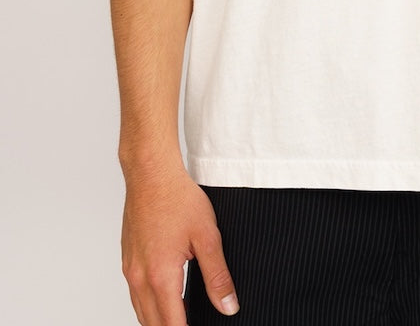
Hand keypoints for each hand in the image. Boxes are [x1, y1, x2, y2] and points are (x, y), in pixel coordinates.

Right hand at [120, 163, 238, 324]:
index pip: (172, 325)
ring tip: (183, 318)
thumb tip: (228, 306)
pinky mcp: (128, 259)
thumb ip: (218, 276)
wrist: (151, 174)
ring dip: (160, 320)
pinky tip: (167, 297)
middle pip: (153, 324)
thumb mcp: (207, 237)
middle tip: (194, 324)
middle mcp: (140, 278)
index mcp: (161, 277)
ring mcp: (130, 269)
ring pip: (142, 311)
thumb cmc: (178, 199)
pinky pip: (136, 293)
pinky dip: (150, 304)